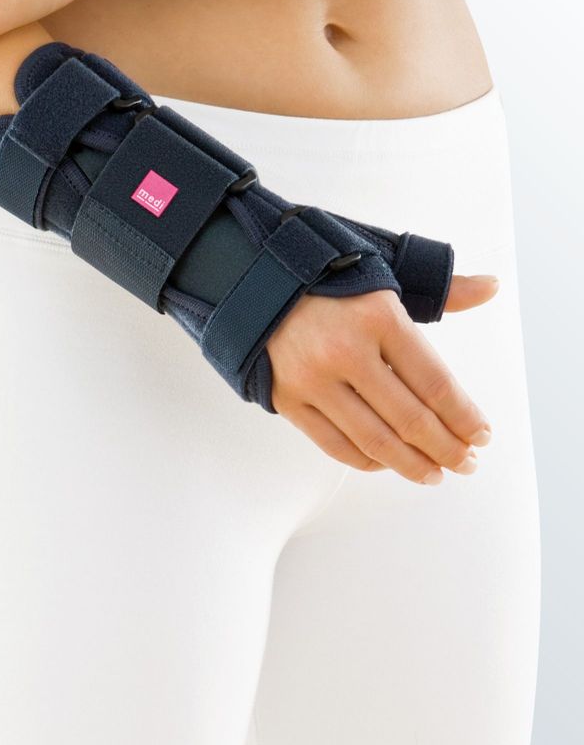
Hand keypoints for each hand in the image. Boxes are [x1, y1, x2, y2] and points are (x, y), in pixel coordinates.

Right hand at [267, 274, 497, 484]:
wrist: (254, 276)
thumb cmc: (330, 276)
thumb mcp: (387, 270)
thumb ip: (441, 288)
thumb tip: (491, 287)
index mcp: (378, 316)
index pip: (436, 383)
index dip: (465, 417)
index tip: (482, 435)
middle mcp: (345, 351)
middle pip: (411, 420)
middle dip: (447, 449)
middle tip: (467, 463)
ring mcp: (313, 379)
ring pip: (375, 441)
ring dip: (413, 465)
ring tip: (435, 474)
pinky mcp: (287, 398)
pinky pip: (336, 445)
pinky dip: (368, 462)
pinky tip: (389, 463)